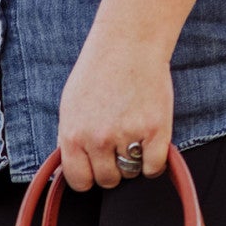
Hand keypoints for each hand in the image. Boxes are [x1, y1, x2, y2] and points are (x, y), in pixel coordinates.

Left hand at [57, 38, 172, 192]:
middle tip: (118, 145)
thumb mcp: (70, 106)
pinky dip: (154, 162)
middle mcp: (98, 140)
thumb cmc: (98, 71)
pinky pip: (154, 168)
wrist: (129, 43)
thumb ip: (70, 139)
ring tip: (133, 136)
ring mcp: (127, 135)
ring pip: (130, 174)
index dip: (88, 177)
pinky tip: (150, 144)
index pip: (78, 181)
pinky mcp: (155, 131)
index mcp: (73, 135)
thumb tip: (73, 167)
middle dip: (112, 168)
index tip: (95, 169)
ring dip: (133, 162)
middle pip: (107, 180)